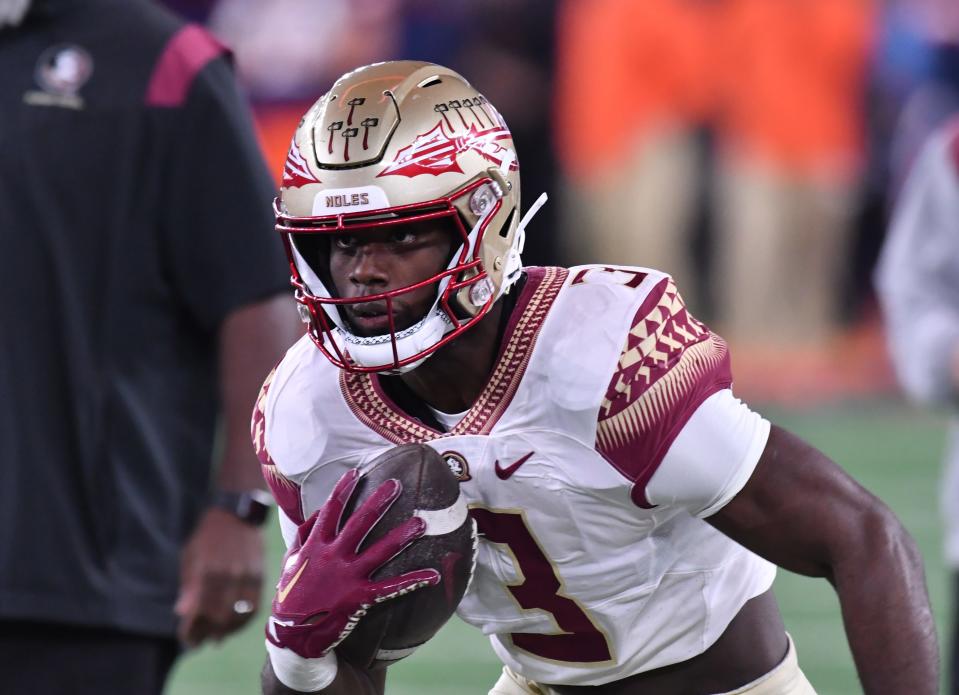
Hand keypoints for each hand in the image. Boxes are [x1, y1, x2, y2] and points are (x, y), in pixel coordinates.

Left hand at [175, 507, 263, 646]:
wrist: (237, 514)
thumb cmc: (207, 536)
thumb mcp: (190, 557)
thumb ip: (189, 586)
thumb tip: (182, 613)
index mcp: (208, 572)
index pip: (199, 611)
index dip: (192, 629)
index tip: (187, 639)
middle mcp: (230, 576)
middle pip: (220, 617)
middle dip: (208, 633)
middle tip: (200, 642)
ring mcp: (248, 577)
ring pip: (240, 615)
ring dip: (228, 631)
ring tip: (218, 637)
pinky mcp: (261, 575)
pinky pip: (255, 606)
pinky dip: (245, 620)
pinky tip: (236, 624)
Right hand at [266, 468, 439, 657]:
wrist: (291, 634)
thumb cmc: (291, 594)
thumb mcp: (291, 559)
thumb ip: (303, 534)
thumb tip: (318, 511)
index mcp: (316, 544)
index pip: (331, 510)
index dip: (344, 489)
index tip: (357, 472)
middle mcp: (333, 556)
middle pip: (360, 522)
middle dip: (378, 501)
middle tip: (396, 484)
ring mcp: (347, 576)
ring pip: (380, 551)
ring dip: (402, 535)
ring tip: (421, 523)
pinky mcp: (360, 597)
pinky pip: (391, 588)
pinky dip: (413, 581)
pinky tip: (432, 575)